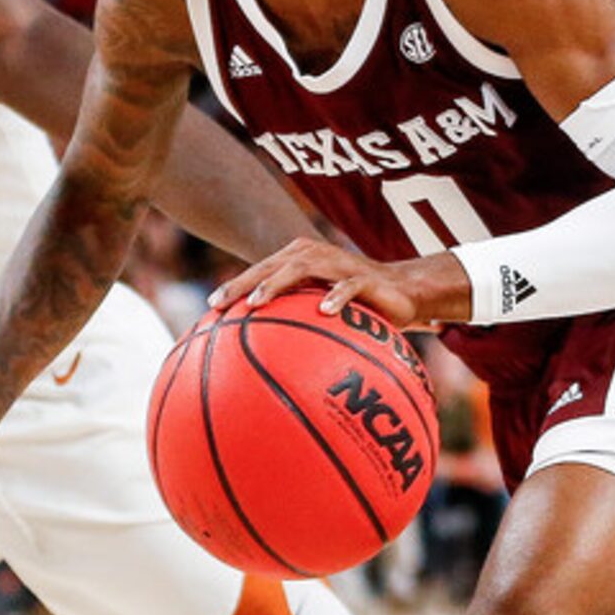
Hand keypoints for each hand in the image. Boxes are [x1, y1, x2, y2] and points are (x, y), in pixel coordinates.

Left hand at [208, 237, 468, 328]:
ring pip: (301, 268)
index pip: (260, 270)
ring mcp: (339, 265)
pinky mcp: (365, 278)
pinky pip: (349, 286)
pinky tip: (324, 312)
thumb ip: (294, 322)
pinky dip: (336, 297)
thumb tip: (259, 358)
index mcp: (299, 261)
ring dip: (277, 283)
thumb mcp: (320, 311)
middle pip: (272, 266)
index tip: (211, 306)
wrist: (403, 293)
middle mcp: (315, 256)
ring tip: (257, 302)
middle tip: (223, 304)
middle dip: (245, 283)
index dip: (235, 285)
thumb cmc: (355, 307)